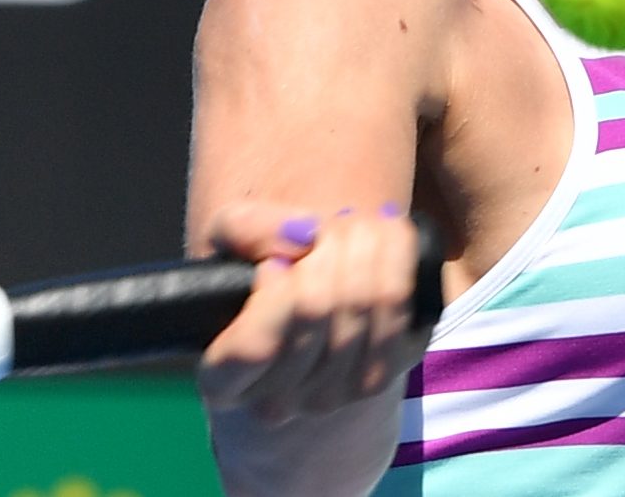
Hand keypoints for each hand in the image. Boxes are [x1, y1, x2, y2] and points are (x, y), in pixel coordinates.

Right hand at [196, 200, 424, 426]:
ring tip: (349, 224)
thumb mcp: (228, 242)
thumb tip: (300, 235)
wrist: (308, 291)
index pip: (254, 348)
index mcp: (224, 381)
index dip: (272, 295)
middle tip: (320, 225)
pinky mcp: (387, 370)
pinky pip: (400, 303)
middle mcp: (281, 401)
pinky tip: (383, 235)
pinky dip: (395, 255)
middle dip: (323, 246)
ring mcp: (337, 394)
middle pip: (317, 308)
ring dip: (361, 243)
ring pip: (364, 301)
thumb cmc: (256, 269)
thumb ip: (243, 229)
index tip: (272, 265)